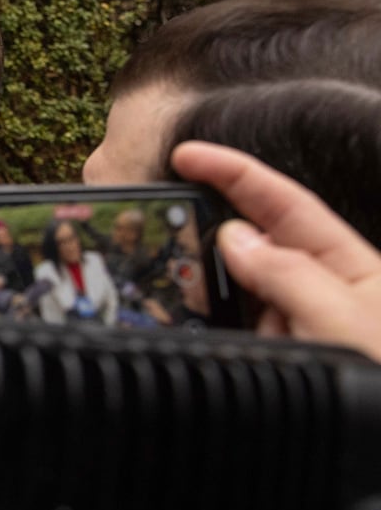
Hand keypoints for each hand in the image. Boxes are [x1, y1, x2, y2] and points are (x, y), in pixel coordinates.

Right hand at [170, 141, 380, 361]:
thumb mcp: (344, 321)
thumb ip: (288, 275)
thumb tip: (236, 237)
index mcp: (349, 265)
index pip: (283, 204)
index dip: (236, 173)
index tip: (189, 154)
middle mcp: (320, 289)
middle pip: (252, 241)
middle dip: (208, 228)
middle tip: (160, 226)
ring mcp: (294, 325)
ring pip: (235, 289)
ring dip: (203, 285)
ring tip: (168, 283)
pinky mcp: (274, 356)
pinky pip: (230, 329)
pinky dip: (204, 323)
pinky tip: (182, 321)